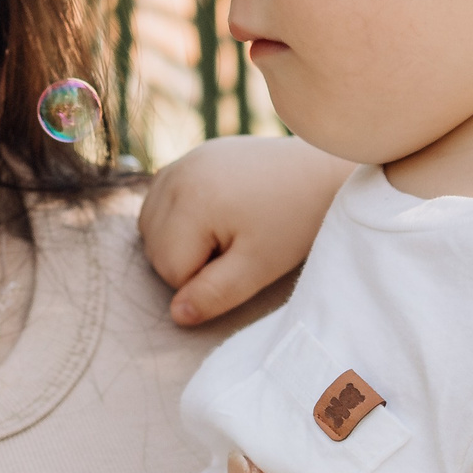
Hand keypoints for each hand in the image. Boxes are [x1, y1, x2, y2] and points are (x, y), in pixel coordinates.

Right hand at [141, 135, 351, 324]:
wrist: (320, 172)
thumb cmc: (294, 221)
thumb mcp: (258, 267)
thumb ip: (215, 294)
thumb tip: (176, 315)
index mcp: (189, 202)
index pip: (169, 271)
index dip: (206, 278)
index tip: (243, 259)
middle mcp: (175, 176)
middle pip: (155, 249)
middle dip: (192, 259)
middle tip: (239, 244)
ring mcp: (180, 163)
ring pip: (152, 227)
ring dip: (181, 241)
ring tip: (228, 230)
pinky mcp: (189, 158)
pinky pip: (161, 202)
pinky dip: (179, 218)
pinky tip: (215, 215)